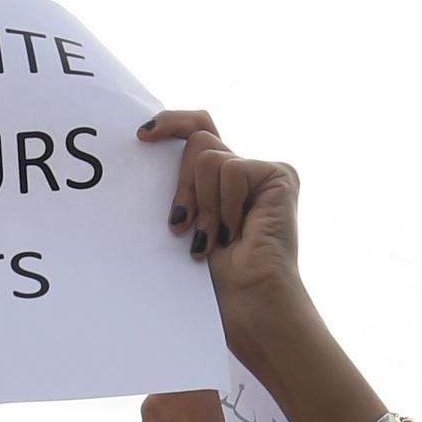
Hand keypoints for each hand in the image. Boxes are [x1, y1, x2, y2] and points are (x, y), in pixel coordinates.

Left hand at [138, 108, 301, 301]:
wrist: (246, 298)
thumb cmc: (211, 276)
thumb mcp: (184, 222)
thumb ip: (180, 187)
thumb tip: (148, 147)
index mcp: (218, 180)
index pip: (197, 129)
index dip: (171, 123)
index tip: (142, 135)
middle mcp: (242, 170)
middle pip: (198, 140)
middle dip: (182, 185)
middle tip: (181, 225)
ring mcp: (263, 171)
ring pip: (208, 157)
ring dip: (203, 203)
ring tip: (212, 238)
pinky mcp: (279, 174)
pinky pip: (232, 169)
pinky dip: (225, 204)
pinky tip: (234, 232)